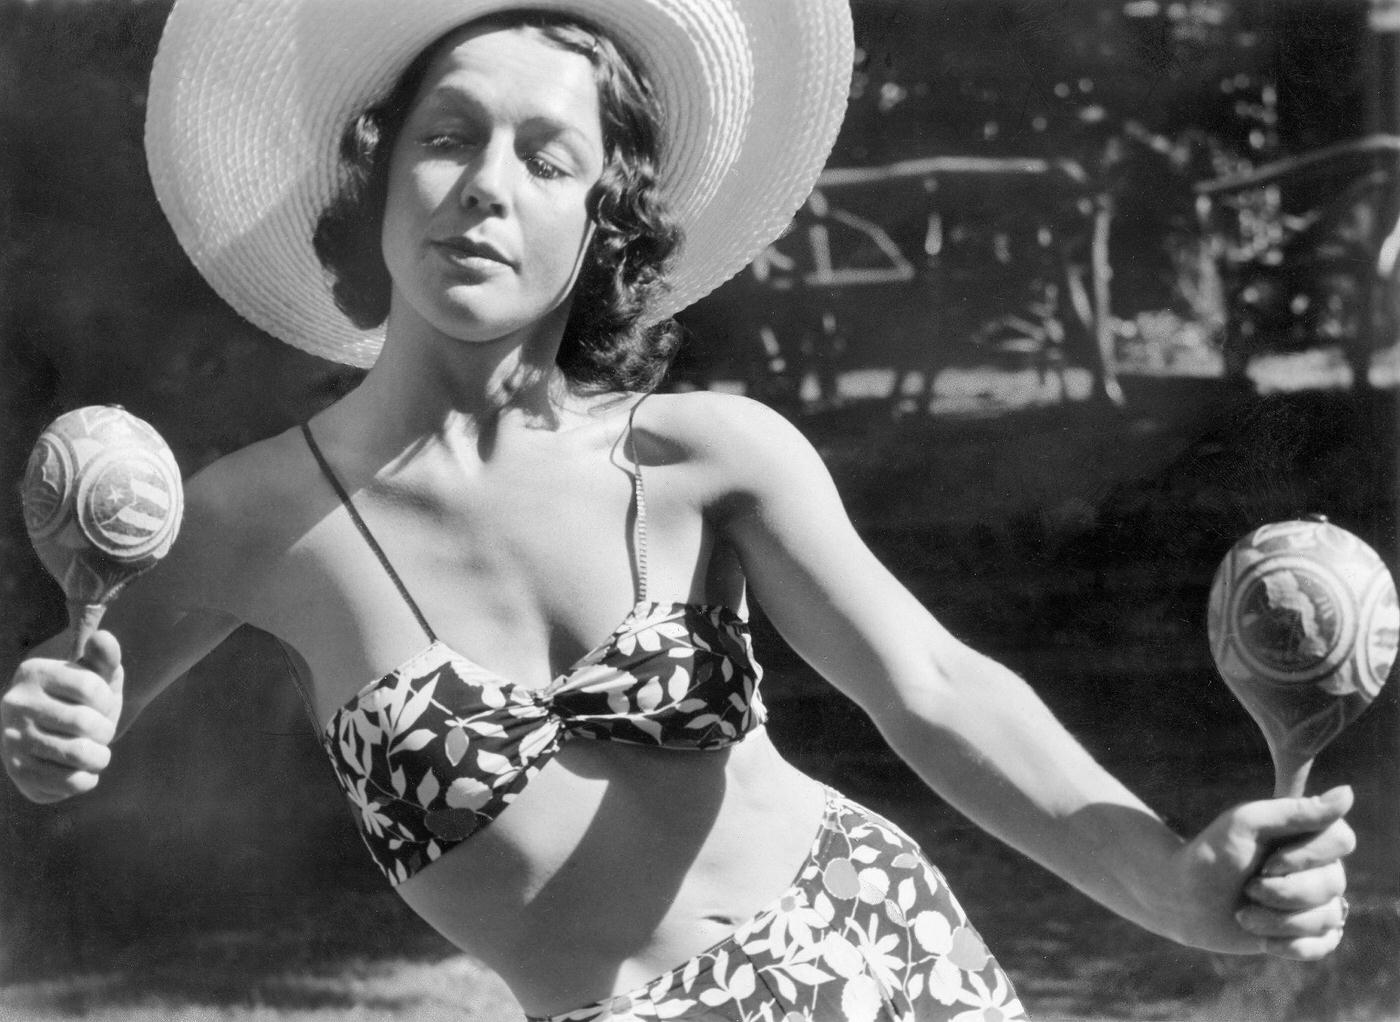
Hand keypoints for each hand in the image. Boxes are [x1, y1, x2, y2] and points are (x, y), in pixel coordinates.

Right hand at [2, 631, 123, 802]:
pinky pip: (69, 781)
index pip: (90, 687)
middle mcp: (16, 704)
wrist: (53, 732)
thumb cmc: (83, 698)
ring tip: (96, 752)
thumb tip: (103, 638)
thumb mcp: (96, 673)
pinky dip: (88, 778)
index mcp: (34, 673)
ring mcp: (13, 738)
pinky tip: (82, 769)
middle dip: (105, 731)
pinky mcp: (17, 771)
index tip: (102, 705)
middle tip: (100, 732)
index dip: (107, 701)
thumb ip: (104, 656)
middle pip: (85, 723)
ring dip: (100, 757)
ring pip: (78, 754)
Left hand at [1166, 786, 1354, 959]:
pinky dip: (1291, 945)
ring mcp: (1315, 902)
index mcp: (1307, 834)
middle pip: (1333, 883)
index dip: (1306, 856)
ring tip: (1244, 913)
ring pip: (1327, 918)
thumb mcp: (1246, 823)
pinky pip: (1323, 945)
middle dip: (1282, 891)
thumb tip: (1347, 794)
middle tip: (1248, 888)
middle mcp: (1319, 867)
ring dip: (1278, 920)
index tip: (1265, 863)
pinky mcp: (1308, 934)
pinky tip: (1263, 940)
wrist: (1183, 899)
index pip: (1342, 840)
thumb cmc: (1211, 854)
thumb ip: (1295, 811)